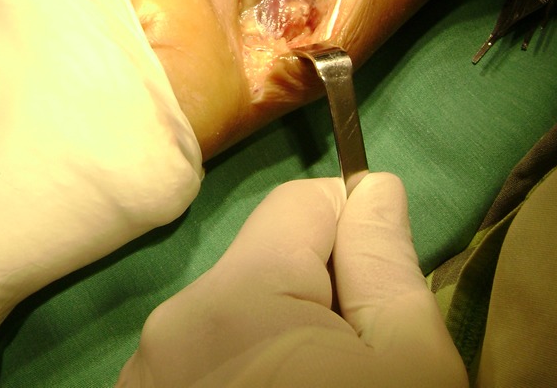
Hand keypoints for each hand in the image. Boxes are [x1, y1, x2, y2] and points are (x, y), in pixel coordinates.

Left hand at [117, 174, 467, 386]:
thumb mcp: (411, 367)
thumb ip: (388, 266)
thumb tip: (374, 187)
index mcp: (234, 298)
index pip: (301, 203)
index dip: (355, 232)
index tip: (382, 292)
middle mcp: (170, 327)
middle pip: (265, 263)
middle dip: (319, 294)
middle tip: (358, 364)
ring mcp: (144, 377)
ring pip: (234, 315)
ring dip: (279, 340)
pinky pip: (202, 361)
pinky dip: (241, 375)